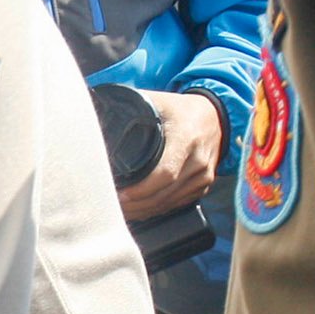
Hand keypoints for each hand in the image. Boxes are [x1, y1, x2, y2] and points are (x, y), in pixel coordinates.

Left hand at [118, 88, 225, 220]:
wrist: (215, 117)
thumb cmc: (180, 110)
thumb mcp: (159, 102)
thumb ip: (130, 107)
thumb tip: (99, 114)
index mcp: (186, 137)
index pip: (165, 173)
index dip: (141, 189)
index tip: (120, 193)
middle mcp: (198, 160)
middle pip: (165, 193)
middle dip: (136, 204)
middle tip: (111, 205)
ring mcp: (204, 176)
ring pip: (170, 203)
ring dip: (143, 211)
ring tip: (120, 210)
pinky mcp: (204, 186)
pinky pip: (178, 204)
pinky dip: (157, 210)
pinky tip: (139, 211)